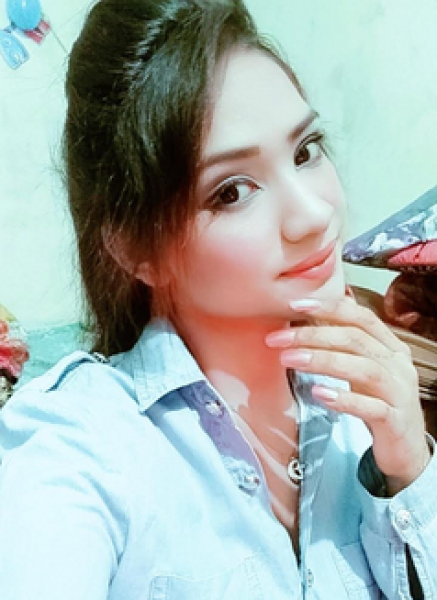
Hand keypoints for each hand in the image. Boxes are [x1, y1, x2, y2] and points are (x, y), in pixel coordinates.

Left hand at [265, 296, 430, 494]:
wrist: (406, 449)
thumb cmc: (379, 402)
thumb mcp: (365, 368)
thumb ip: (347, 343)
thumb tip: (317, 312)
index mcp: (392, 347)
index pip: (362, 317)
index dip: (329, 308)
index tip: (295, 305)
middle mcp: (399, 366)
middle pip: (356, 340)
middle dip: (313, 335)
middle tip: (278, 339)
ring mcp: (400, 394)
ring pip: (363, 369)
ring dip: (323, 361)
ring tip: (289, 360)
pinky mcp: (395, 422)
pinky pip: (371, 407)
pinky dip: (344, 399)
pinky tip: (318, 393)